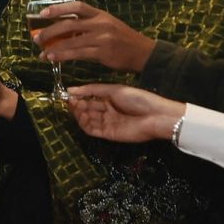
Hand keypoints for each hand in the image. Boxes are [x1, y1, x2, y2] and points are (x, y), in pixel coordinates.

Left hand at [31, 0, 156, 73]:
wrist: (143, 52)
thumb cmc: (121, 39)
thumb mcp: (106, 25)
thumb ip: (87, 25)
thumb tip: (61, 30)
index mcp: (100, 14)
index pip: (77, 6)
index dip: (58, 8)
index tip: (43, 13)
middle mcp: (100, 23)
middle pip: (69, 25)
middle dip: (50, 31)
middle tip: (36, 38)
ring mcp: (102, 38)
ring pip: (71, 41)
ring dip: (53, 48)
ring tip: (41, 53)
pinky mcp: (102, 52)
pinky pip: (78, 53)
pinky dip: (63, 56)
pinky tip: (53, 58)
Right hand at [66, 83, 183, 143]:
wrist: (155, 116)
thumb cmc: (137, 99)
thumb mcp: (114, 90)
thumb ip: (93, 90)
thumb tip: (70, 90)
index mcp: (110, 99)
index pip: (90, 99)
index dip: (79, 97)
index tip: (68, 95)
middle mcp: (107, 112)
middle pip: (87, 109)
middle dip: (78, 105)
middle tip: (71, 102)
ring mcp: (108, 123)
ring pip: (88, 120)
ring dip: (80, 114)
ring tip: (77, 108)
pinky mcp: (109, 134)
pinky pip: (92, 130)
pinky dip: (85, 125)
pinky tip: (83, 117)